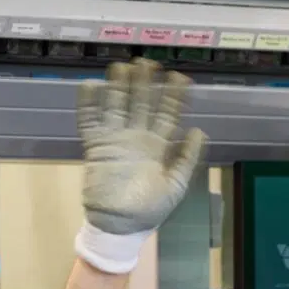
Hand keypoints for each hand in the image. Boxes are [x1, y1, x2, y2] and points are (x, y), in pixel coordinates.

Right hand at [78, 58, 205, 240]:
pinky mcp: (96, 147)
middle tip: (147, 62)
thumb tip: (199, 130)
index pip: (167, 114)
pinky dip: (89, 104)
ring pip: (117, 106)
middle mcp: (137, 138)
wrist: (119, 226)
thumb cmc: (148, 210)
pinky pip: (90, 122)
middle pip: (141, 104)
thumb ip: (186, 158)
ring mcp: (115, 140)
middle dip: (145, 83)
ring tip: (122, 66)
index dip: (174, 96)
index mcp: (157, 146)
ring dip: (119, 87)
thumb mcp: (175, 186)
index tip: (180, 77)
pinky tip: (91, 85)